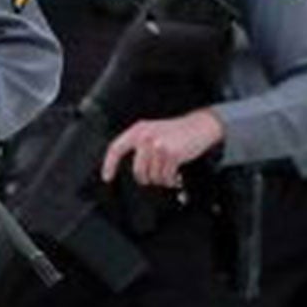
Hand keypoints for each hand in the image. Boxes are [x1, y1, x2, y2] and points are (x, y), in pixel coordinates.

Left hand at [100, 109, 224, 188]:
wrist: (199, 126)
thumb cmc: (176, 132)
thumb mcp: (152, 131)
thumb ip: (139, 144)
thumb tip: (131, 168)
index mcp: (138, 130)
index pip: (116, 148)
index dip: (109, 165)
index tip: (107, 177)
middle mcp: (146, 137)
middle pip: (137, 171)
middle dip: (146, 178)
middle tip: (154, 177)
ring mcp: (158, 145)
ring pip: (152, 176)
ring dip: (161, 179)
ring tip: (168, 171)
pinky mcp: (172, 154)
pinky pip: (166, 177)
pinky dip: (170, 180)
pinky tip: (175, 174)